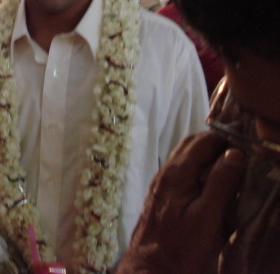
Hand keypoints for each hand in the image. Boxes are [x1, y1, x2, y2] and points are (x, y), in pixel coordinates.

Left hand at [116, 130, 244, 273]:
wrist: (151, 269)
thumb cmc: (181, 247)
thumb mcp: (208, 216)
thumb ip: (220, 183)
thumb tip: (234, 153)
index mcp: (176, 173)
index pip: (202, 141)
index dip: (225, 136)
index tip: (246, 139)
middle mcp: (166, 174)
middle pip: (191, 146)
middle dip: (215, 142)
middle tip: (240, 148)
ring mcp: (162, 186)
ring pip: (186, 159)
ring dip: (207, 155)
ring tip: (230, 163)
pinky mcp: (163, 199)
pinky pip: (182, 174)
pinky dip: (199, 170)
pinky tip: (212, 183)